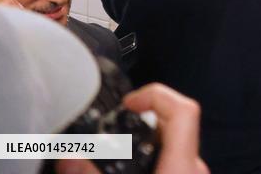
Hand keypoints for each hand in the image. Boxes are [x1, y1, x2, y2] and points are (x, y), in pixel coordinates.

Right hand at [55, 84, 207, 173]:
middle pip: (173, 126)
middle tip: (113, 129)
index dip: (156, 95)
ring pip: (170, 147)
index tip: (128, 101)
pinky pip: (170, 162)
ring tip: (114, 152)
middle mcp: (193, 169)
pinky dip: (149, 161)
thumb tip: (67, 156)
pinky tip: (127, 170)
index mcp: (181, 167)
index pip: (184, 111)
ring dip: (143, 144)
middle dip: (141, 124)